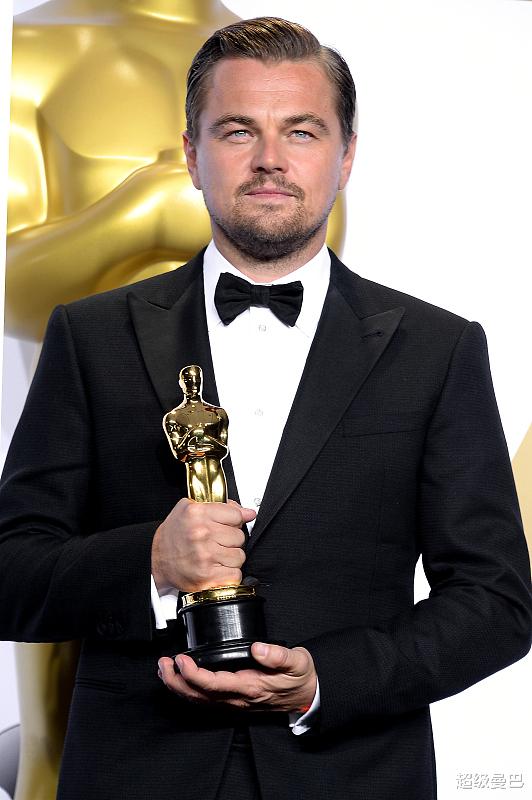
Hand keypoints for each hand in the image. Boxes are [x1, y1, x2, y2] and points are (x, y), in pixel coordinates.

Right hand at [151, 498, 255, 592]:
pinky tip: (217, 568)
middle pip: (239, 536)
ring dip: (231, 558)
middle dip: (231, 540)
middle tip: (217, 542)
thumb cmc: (174, 535)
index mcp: (198, 513)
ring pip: (240, 556)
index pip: (236, 514)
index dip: (234, 521)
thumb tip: (248, 513)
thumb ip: (221, 506)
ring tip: (216, 556)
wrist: (156, 560)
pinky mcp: (207, 576)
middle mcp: (201, 533)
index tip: (228, 525)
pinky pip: (235, 574)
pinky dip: (229, 574)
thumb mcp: (189, 509)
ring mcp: (205, 555)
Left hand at [158, 643, 316, 713]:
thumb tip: (258, 648)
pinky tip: (179, 681)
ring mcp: (234, 704)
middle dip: (176, 681)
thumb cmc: (300, 678)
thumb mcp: (298, 662)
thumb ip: (278, 655)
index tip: (181, 659)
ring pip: (199, 701)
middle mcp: (238, 700)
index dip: (194, 674)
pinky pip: (205, 702)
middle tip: (163, 663)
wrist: (308, 697)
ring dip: (178, 687)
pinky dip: (188, 692)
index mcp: (250, 688)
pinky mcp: (233, 702)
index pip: (214, 685)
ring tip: (164, 670)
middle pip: (199, 697)